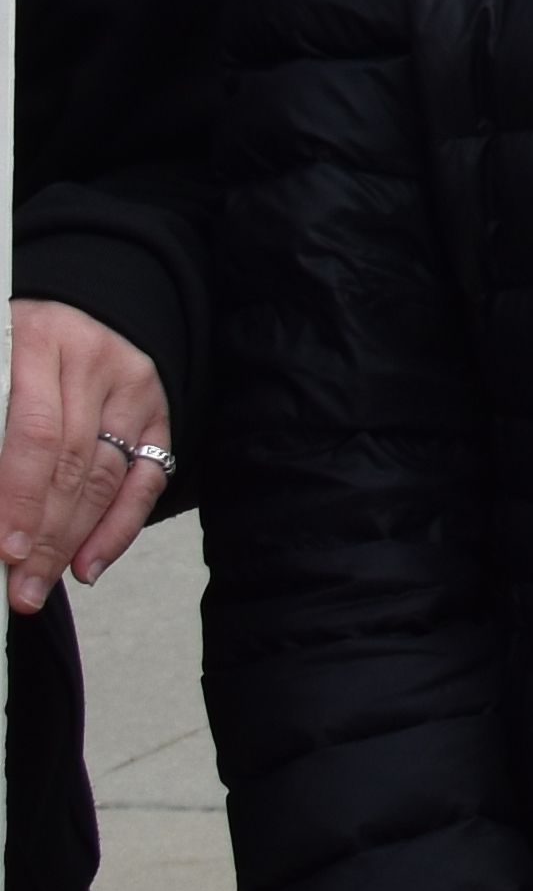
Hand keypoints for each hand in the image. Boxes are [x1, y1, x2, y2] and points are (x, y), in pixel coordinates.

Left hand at [0, 300, 170, 612]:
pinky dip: (118, 528)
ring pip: (106, 478)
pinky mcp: (158, 412)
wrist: (76, 300)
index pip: (37, 433)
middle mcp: (96, 364)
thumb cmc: (11, 342)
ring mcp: (135, 388)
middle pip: (73, 465)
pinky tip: (88, 565)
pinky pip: (145, 479)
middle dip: (43, 537)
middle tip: (17, 590)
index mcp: (40, 342)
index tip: (2, 551)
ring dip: (72, 542)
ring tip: (38, 586)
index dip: (20, 497)